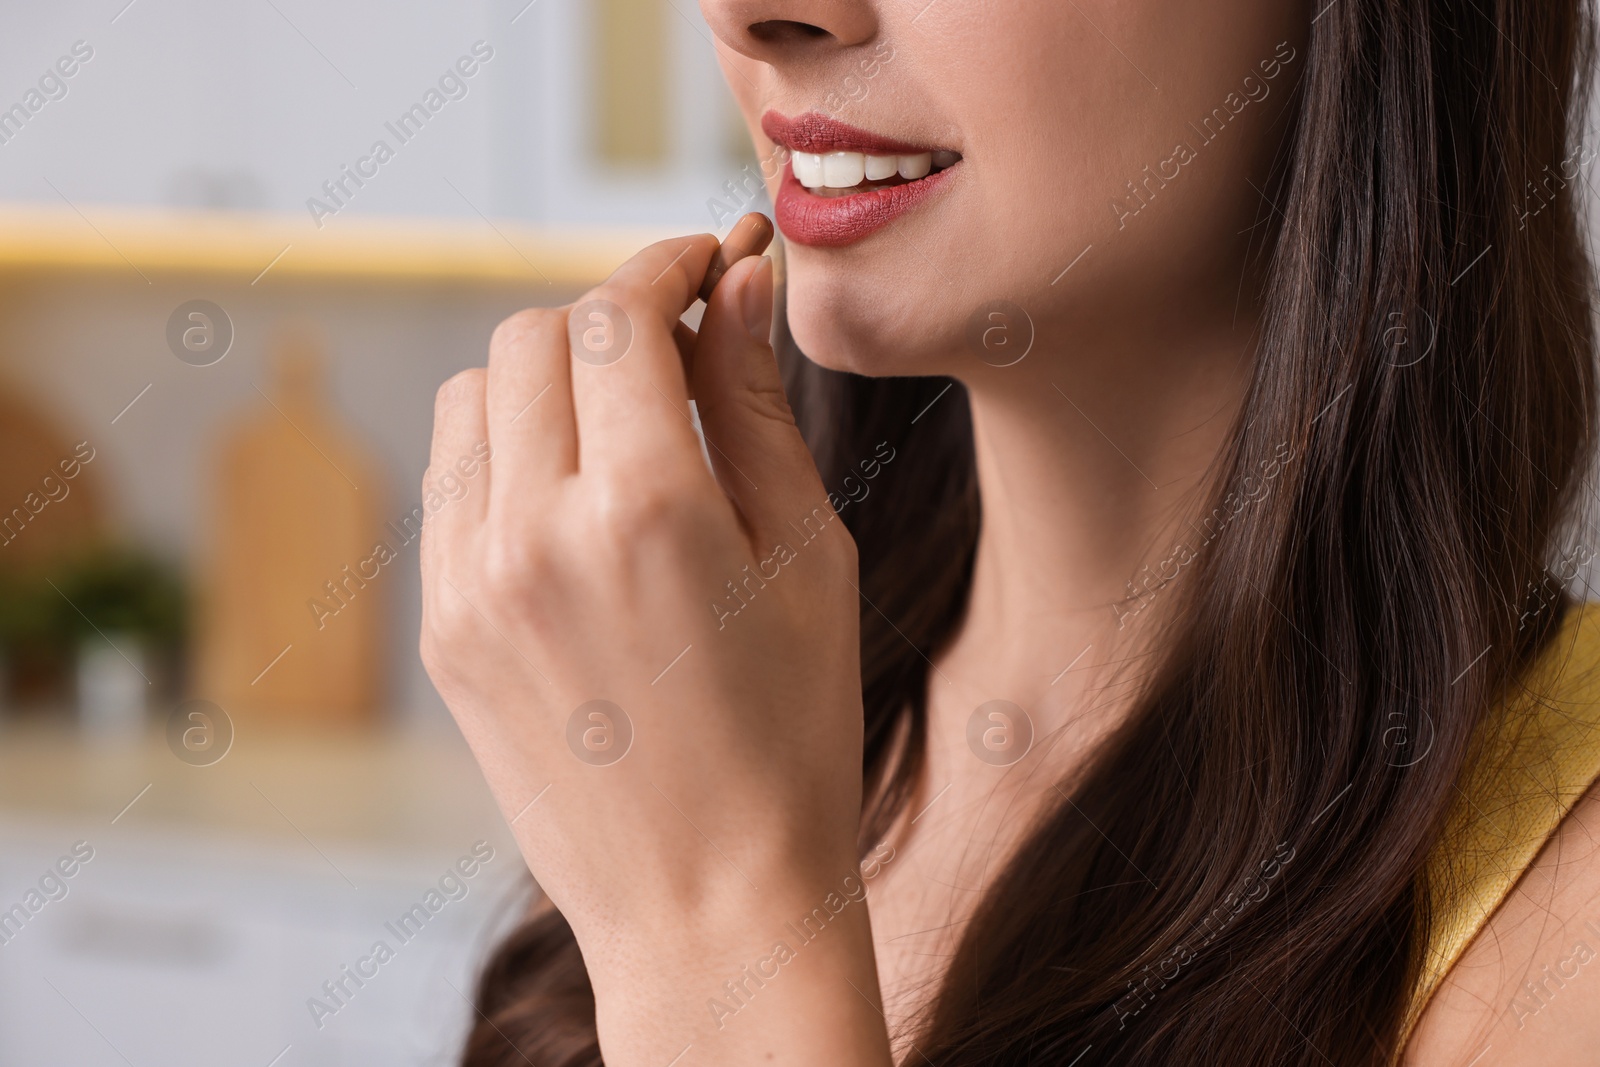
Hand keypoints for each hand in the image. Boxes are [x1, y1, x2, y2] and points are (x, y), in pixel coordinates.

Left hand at [420, 236, 890, 1064]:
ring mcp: (471, 587)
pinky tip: (573, 499)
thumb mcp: (806, 559)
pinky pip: (451, 486)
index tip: (706, 263)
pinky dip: (506, 454)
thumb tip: (743, 288)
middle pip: (536, 338)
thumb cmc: (791, 737)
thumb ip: (758, 408)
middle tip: (678, 350)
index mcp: (647, 513)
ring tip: (624, 431)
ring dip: (546, 382)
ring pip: (477, 399)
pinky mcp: (444, 631)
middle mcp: (535, 537)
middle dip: (611, 321)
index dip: (667, 266)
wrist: (709, 900)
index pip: (620, 319)